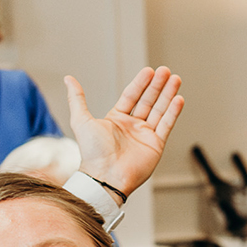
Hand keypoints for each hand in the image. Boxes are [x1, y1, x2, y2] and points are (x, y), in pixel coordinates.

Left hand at [67, 68, 183, 196]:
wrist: (105, 176)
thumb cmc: (92, 152)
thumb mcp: (81, 120)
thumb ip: (77, 98)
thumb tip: (69, 79)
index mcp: (116, 119)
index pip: (131, 95)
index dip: (140, 83)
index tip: (149, 71)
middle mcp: (132, 126)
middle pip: (148, 100)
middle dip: (157, 85)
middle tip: (165, 70)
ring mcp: (145, 135)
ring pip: (159, 110)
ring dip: (168, 94)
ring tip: (175, 79)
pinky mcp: (156, 145)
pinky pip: (166, 125)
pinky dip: (173, 112)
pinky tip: (178, 99)